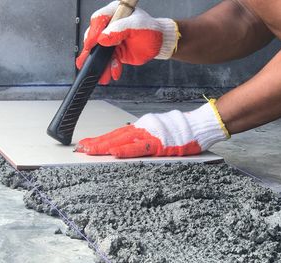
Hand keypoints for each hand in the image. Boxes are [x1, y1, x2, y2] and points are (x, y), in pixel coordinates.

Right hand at [76, 1, 180, 84]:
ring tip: (102, 74)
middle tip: (90, 60)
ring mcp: (111, 39)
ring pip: (100, 52)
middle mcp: (110, 25)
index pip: (99, 20)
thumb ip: (120, 30)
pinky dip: (110, 68)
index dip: (93, 32)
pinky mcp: (114, 52)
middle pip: (94, 36)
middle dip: (92, 51)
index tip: (92, 43)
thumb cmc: (151, 30)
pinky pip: (108, 61)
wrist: (159, 44)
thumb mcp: (137, 26)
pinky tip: (114, 72)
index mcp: (115, 12)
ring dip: (101, 64)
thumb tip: (103, 38)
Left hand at [76, 100, 229, 157]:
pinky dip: (125, 150)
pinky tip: (114, 152)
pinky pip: (139, 148)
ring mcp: (149, 134)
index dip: (101, 139)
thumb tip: (128, 141)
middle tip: (81, 148)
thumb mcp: (156, 129)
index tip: (87, 144)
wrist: (199, 125)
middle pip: (115, 136)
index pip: (116, 133)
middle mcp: (142, 127)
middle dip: (97, 143)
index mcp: (141, 126)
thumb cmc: (180, 129)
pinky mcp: (158, 143)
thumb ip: (142, 135)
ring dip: (104, 146)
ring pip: (122, 140)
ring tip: (90, 150)